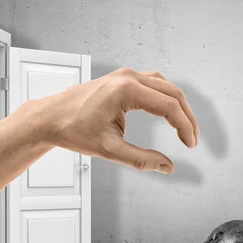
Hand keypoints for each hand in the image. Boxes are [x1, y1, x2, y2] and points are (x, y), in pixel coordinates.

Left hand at [42, 68, 199, 174]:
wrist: (50, 117)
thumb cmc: (73, 130)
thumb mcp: (108, 149)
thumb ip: (141, 159)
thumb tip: (167, 167)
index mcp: (126, 90)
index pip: (169, 106)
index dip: (185, 126)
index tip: (190, 145)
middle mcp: (128, 77)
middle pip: (172, 93)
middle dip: (187, 117)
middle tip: (192, 140)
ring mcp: (125, 75)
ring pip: (165, 86)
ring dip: (178, 106)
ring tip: (184, 128)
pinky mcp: (122, 78)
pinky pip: (154, 83)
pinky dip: (166, 98)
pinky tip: (168, 112)